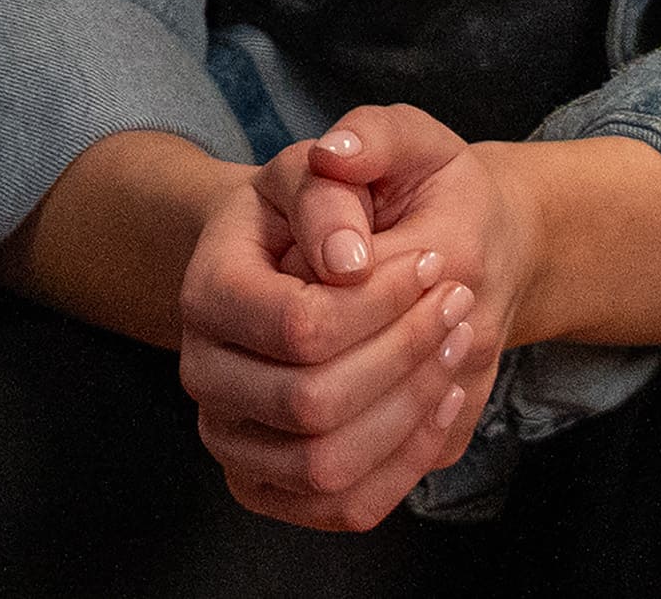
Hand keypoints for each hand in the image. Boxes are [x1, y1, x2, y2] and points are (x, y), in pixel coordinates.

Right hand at [180, 104, 538, 530]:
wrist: (325, 256)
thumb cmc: (343, 204)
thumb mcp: (360, 152)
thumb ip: (356, 158)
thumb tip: (347, 256)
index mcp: (207, 287)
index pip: (299, 328)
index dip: (381, 307)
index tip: (434, 266)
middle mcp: (203, 369)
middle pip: (312, 404)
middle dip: (405, 357)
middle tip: (457, 306)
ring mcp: (231, 434)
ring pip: (327, 468)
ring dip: (411, 415)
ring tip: (454, 350)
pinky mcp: (266, 482)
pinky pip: (341, 507)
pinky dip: (404, 464)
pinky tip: (437, 399)